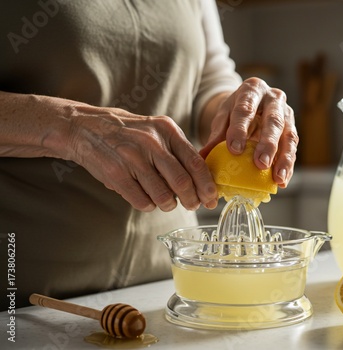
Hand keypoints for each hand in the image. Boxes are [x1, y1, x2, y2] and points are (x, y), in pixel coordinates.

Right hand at [65, 104, 217, 211]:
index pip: (196, 162)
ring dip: (169, 205)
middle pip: (182, 182)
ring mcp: (133, 158)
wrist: (86, 128)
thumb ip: (178, 151)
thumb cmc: (129, 134)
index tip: (212, 198)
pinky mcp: (116, 174)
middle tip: (193, 205)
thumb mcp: (156, 131)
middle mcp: (152, 142)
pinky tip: (147, 200)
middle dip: (192, 200)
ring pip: (163, 195)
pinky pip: (142, 201)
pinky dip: (148, 206)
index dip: (207, 185)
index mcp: (167, 130)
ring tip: (168, 203)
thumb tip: (202, 181)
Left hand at [199, 77, 297, 187]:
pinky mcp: (293, 130)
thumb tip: (203, 156)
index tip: (234, 149)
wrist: (253, 104)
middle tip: (260, 164)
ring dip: (284, 159)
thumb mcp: (224, 117)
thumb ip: (216, 135)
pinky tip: (282, 181)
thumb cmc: (236, 111)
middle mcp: (274, 98)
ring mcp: (287, 114)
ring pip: (289, 136)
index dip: (240, 129)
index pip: (246, 109)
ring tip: (277, 178)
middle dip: (267, 144)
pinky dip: (288, 166)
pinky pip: (293, 149)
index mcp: (252, 90)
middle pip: (273, 121)